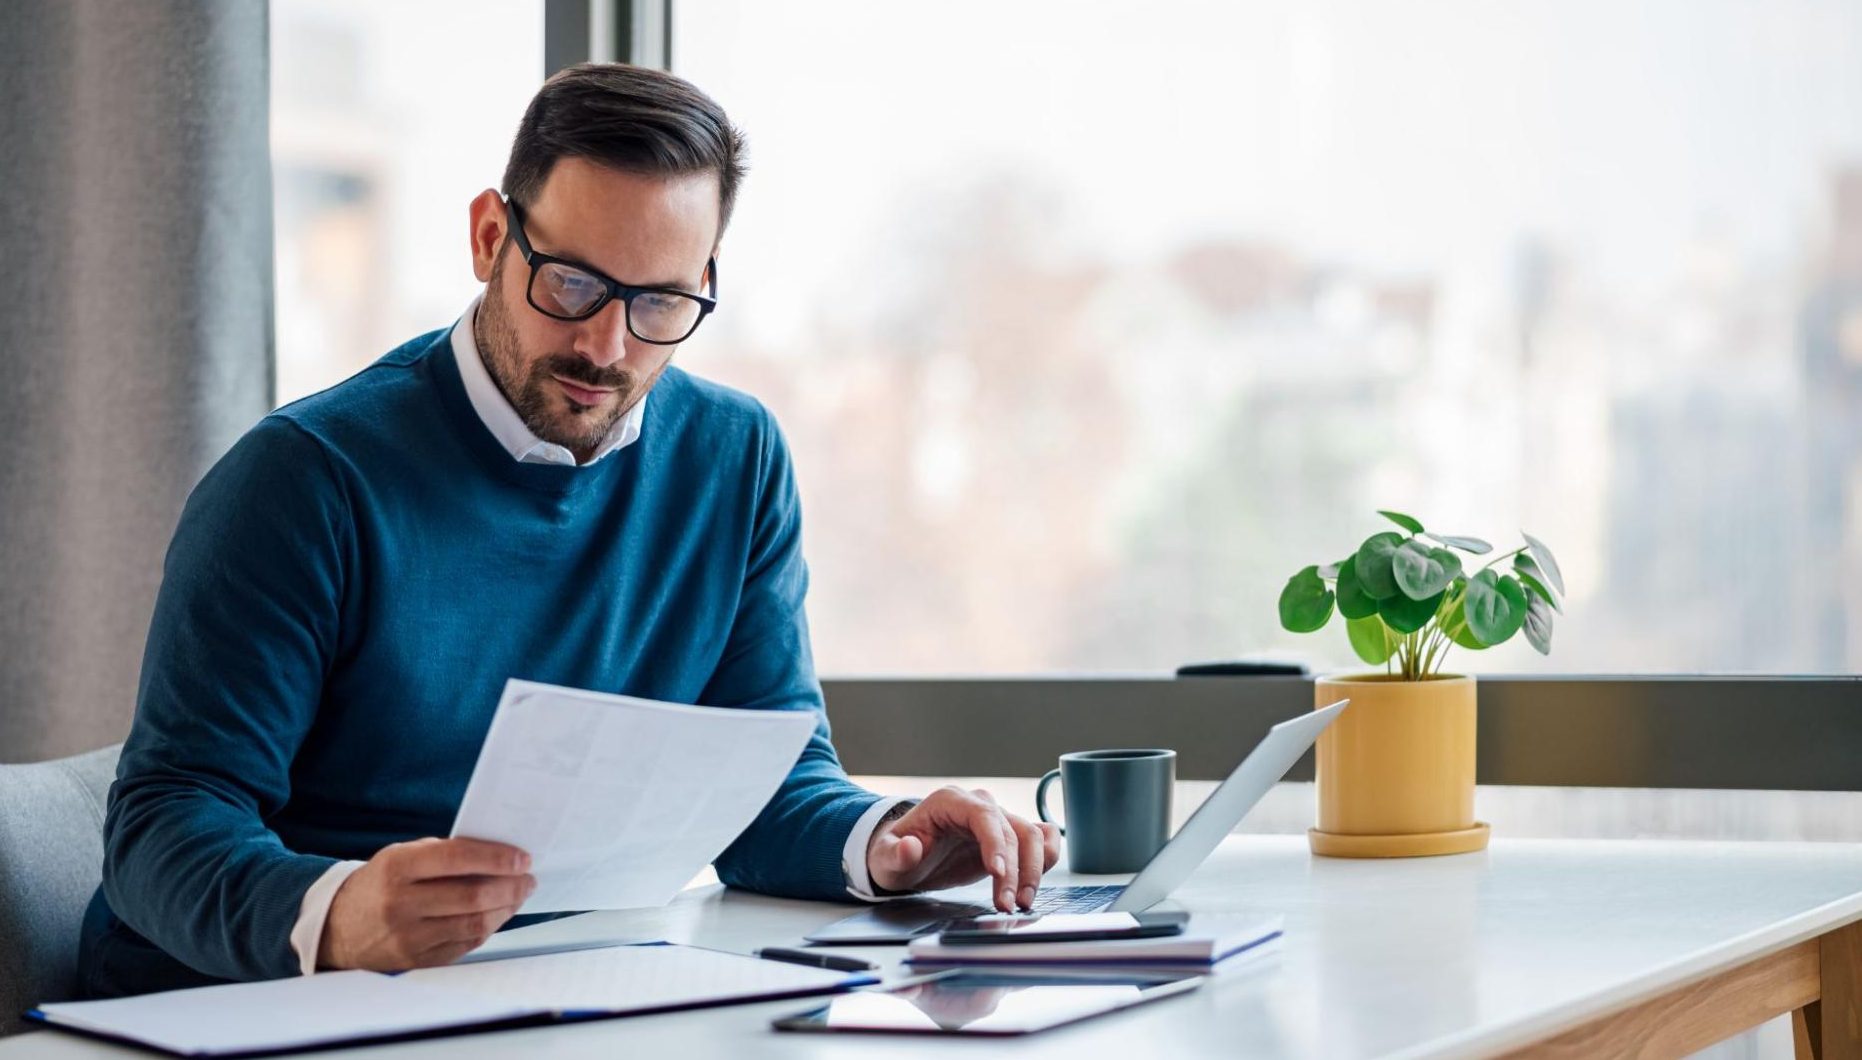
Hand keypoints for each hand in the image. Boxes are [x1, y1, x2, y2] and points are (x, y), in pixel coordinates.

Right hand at [319, 837, 535, 970]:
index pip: (456, 859)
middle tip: (528, 878)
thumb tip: (498, 854)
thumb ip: (444, 853)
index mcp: (396, 868)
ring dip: (505, 908)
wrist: (339, 927)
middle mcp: (400, 904)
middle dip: (510, 885)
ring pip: (474, 924)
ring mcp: (407, 937)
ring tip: (519, 895)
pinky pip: (465, 945)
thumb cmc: (380, 884)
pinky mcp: (416, 961)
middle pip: (472, 896)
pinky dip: (488, 928)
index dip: (496, 857)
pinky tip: (498, 914)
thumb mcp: (401, 856)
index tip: (522, 858)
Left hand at [866, 787, 1061, 911]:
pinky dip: (1047, 857)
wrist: (906, 857)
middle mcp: (979, 806)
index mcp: (950, 802)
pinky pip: (1040, 839)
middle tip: (1008, 905)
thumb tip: (909, 847)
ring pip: (1032, 836)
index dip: (996, 843)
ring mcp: (997, 821)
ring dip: (1034, 870)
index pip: (984, 816)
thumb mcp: (885, 858)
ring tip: (1022, 903)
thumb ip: (895, 853)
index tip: (998, 873)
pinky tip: (1037, 882)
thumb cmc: (896, 854)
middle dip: (1016, 870)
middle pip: (1013, 830)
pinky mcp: (1008, 839)